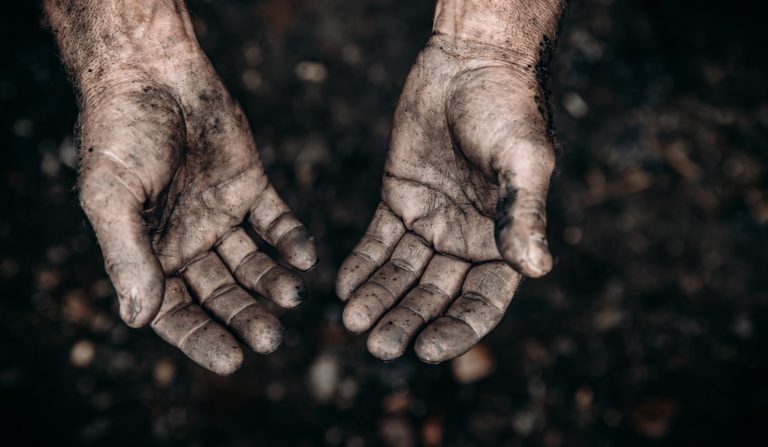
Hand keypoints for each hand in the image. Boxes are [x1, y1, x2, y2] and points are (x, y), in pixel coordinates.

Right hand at [47, 1, 315, 374]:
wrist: (152, 72)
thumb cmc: (120, 133)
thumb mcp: (111, 197)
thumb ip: (126, 255)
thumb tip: (136, 318)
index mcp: (149, 253)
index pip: (176, 311)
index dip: (201, 338)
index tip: (232, 360)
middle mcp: (187, 242)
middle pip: (222, 294)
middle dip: (246, 316)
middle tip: (271, 339)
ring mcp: (221, 216)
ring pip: (253, 264)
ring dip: (274, 283)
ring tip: (293, 297)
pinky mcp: (250, 188)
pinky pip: (275, 221)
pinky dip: (291, 240)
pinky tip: (305, 257)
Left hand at [336, 0, 563, 362]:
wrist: (472, 62)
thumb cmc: (510, 107)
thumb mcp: (524, 160)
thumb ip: (524, 213)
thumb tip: (537, 268)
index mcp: (504, 241)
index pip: (481, 302)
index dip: (457, 330)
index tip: (426, 351)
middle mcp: (466, 240)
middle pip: (434, 296)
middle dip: (406, 322)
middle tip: (377, 346)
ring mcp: (431, 221)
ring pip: (401, 274)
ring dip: (378, 300)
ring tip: (352, 323)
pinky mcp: (400, 198)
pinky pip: (378, 240)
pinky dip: (362, 264)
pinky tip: (342, 286)